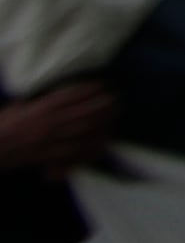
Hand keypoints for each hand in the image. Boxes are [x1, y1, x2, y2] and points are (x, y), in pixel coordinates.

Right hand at [0, 83, 118, 178]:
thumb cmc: (1, 125)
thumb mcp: (18, 107)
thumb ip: (38, 101)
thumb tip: (57, 95)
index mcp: (39, 108)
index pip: (70, 96)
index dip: (89, 90)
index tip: (102, 85)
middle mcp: (47, 123)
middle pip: (82, 113)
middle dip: (102, 107)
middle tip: (116, 101)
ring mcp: (47, 141)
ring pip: (81, 133)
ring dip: (100, 126)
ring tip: (112, 120)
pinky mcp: (45, 157)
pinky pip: (72, 154)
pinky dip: (87, 150)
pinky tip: (99, 145)